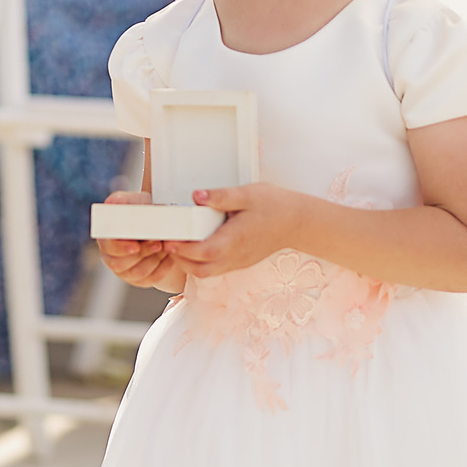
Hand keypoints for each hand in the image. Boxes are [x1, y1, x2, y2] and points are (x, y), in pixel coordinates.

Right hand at [95, 191, 187, 292]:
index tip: (136, 245)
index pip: (109, 247)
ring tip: (167, 248)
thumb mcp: (134, 202)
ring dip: (154, 260)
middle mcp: (111, 256)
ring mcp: (124, 270)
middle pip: (121, 263)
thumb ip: (121, 200)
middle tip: (159, 243)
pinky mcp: (139, 279)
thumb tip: (111, 202)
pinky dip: (162, 268)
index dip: (121, 248)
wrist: (161, 222)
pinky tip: (171, 257)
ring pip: (137, 273)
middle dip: (142, 253)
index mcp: (106, 237)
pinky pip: (150, 279)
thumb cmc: (144, 210)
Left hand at [169, 182, 306, 278]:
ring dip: (189, 263)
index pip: (203, 252)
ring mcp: (238, 262)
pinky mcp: (240, 262)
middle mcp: (235, 256)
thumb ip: (220, 196)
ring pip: (206, 273)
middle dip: (179, 260)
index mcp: (235, 240)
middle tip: (167, 242)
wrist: (298, 222)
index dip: (182, 249)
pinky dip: (201, 263)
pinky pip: (215, 269)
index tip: (168, 239)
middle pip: (199, 270)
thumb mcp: (248, 194)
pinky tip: (196, 246)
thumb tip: (196, 195)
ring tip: (179, 245)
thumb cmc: (274, 206)